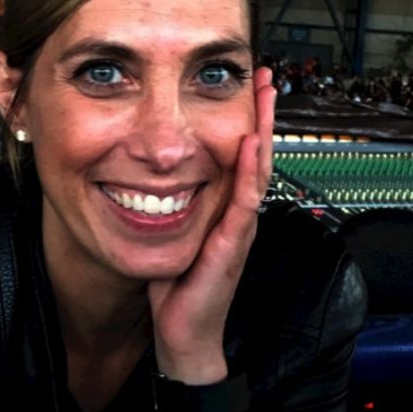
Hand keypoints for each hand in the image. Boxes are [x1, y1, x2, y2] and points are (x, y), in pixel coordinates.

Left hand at [148, 66, 275, 380]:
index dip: (245, 121)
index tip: (244, 86)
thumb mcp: (173, 235)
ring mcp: (238, 227)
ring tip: (265, 95)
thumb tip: (147, 176)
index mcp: (224, 209)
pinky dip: (247, 171)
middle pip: (256, 154)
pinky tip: (249, 144)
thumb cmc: (178, 288)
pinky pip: (242, 201)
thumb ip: (169, 206)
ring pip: (256, 169)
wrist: (184, 335)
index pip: (239, 156)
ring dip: (261, 130)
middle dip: (260, 113)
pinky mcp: (231, 244)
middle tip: (263, 76)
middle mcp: (237, 213)